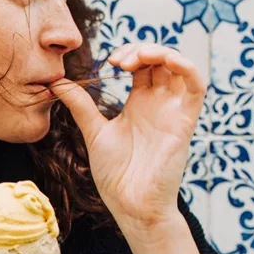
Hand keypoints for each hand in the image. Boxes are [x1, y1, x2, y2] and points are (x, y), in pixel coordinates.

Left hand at [48, 43, 205, 230]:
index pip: (142, 65)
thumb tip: (57, 82)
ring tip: (136, 59)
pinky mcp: (185, 121)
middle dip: (141, 50)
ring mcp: (173, 111)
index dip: (129, 53)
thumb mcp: (94, 131)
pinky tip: (166, 61)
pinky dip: (186, 67)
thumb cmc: (116, 174)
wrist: (131, 204)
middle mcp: (159, 103)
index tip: (109, 61)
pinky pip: (197, 87)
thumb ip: (80, 106)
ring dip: (162, 52)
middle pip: (161, 60)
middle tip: (118, 60)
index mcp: (140, 104)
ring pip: (181, 67)